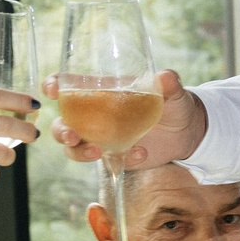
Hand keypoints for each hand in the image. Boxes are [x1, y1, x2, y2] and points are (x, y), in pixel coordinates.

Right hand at [50, 70, 206, 169]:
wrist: (187, 132)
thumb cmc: (174, 104)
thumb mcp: (173, 93)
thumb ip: (169, 84)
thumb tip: (166, 77)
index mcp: (102, 91)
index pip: (68, 85)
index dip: (53, 85)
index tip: (52, 90)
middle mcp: (94, 115)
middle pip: (62, 123)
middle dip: (61, 131)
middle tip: (73, 136)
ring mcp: (102, 137)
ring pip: (75, 148)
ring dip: (80, 152)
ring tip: (99, 153)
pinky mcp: (114, 156)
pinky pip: (106, 162)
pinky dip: (120, 161)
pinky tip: (140, 153)